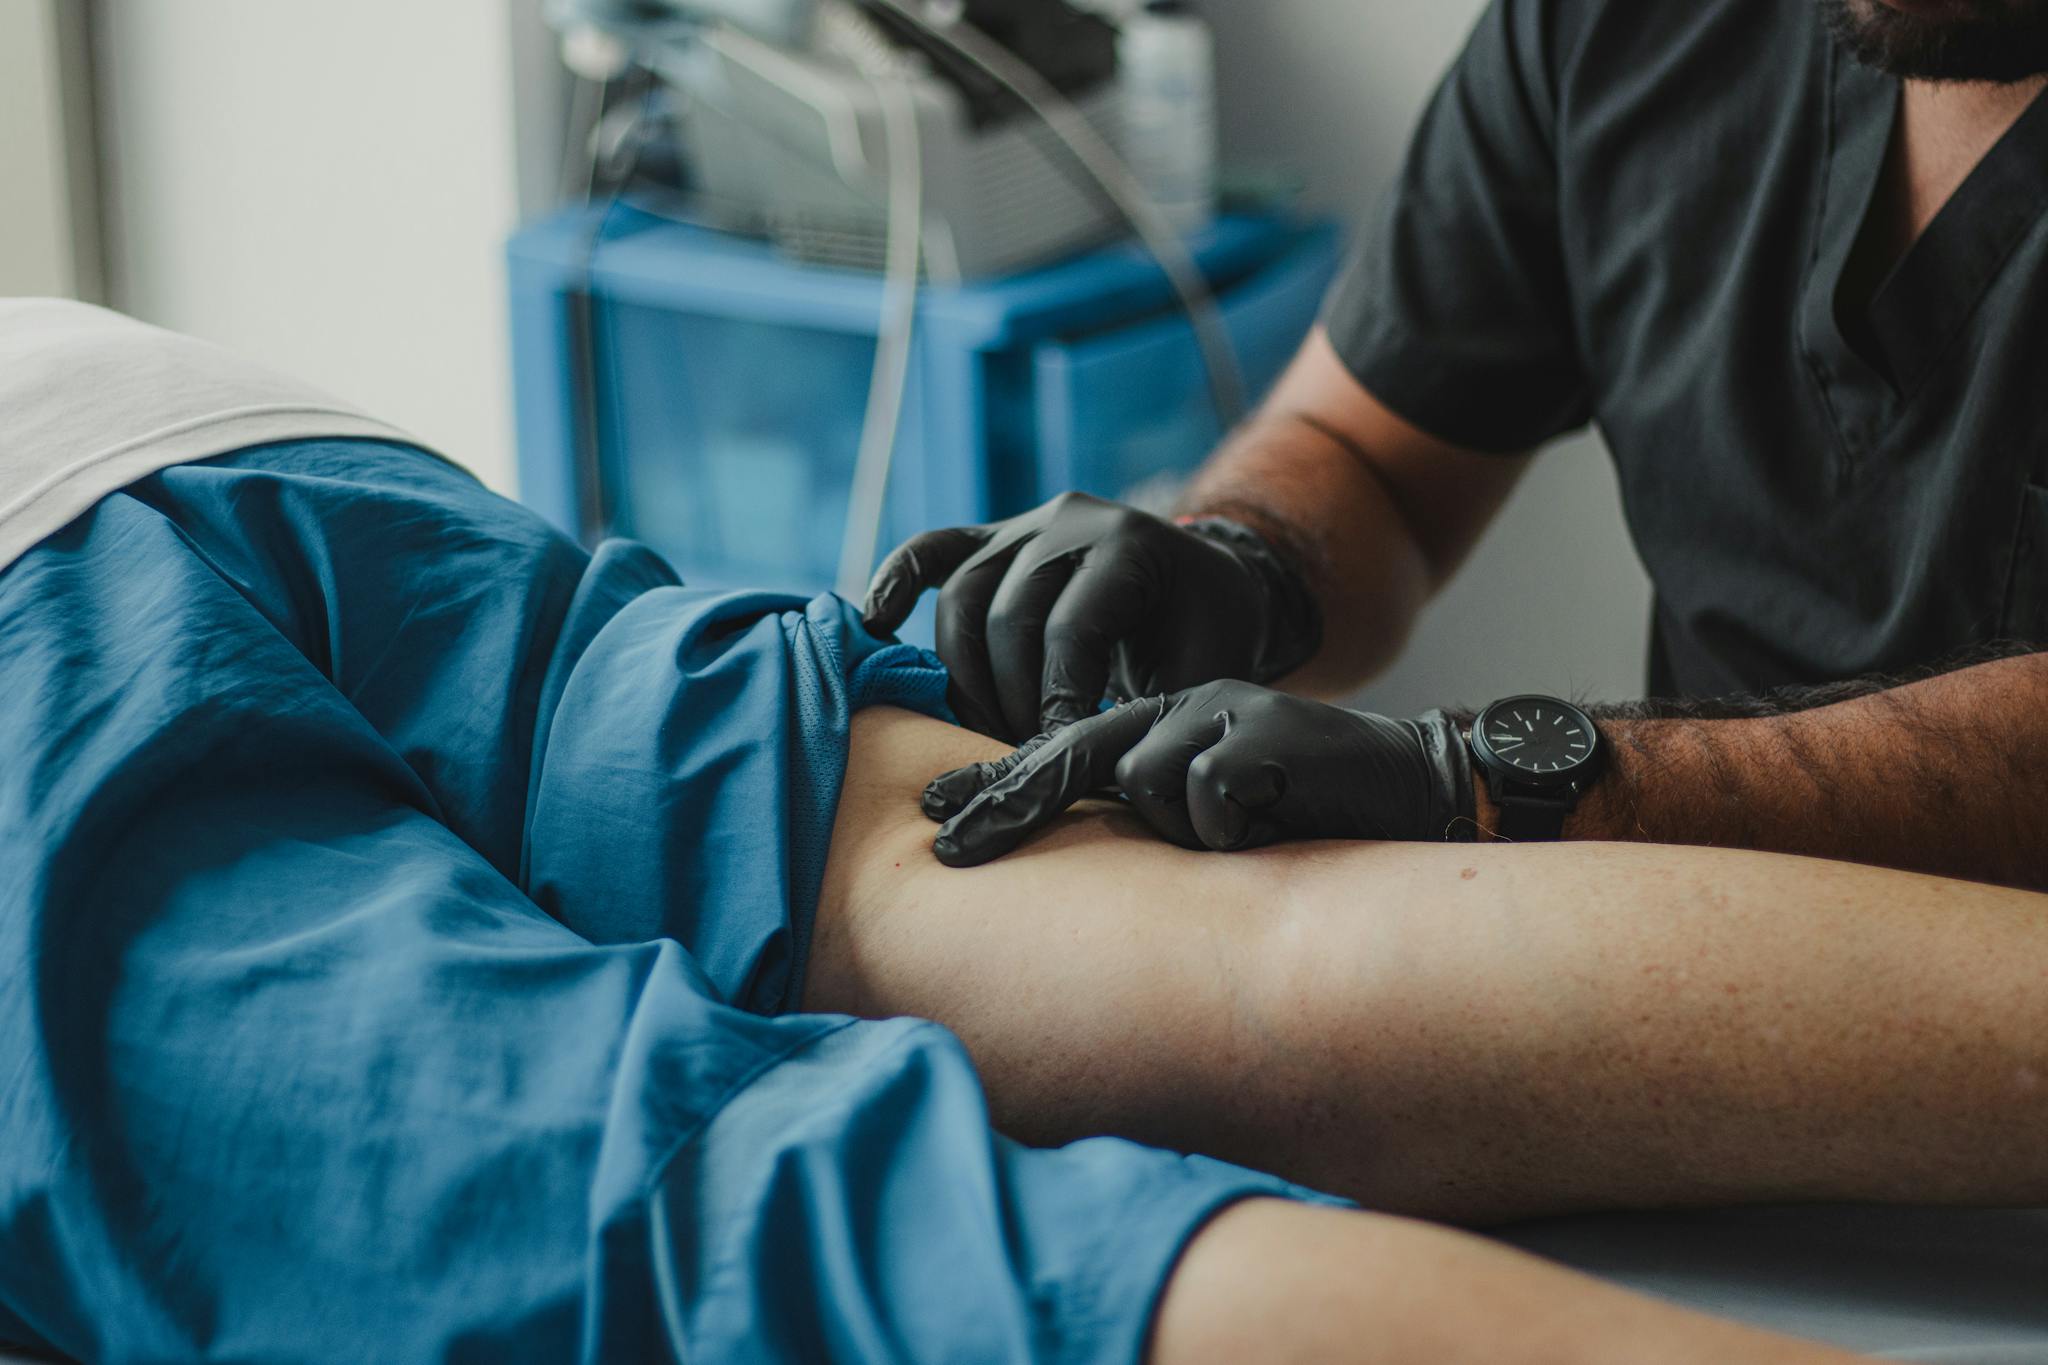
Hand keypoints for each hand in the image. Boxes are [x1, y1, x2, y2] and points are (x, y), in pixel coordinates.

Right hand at [861, 493, 1321, 742]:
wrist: (1206, 581)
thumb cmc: (1210, 634)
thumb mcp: (1205, 669)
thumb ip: (1153, 710)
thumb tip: (1096, 770)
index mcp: (1128, 544)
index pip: (1070, 626)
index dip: (1058, 698)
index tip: (1058, 752)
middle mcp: (1068, 521)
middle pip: (1007, 615)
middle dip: (1010, 698)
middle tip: (1024, 753)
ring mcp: (1023, 525)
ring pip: (962, 597)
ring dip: (963, 676)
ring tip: (984, 732)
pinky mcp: (990, 536)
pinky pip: (931, 550)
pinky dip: (896, 581)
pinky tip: (874, 623)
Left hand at [919, 680, 1476, 866]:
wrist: (1407, 784)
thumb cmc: (1300, 811)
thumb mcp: (1209, 808)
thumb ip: (1145, 815)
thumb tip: (1062, 852)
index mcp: (1161, 720)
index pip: (1060, 748)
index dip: (997, 785)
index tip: (933, 818)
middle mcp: (1180, 707)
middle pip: (1073, 754)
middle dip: (1008, 806)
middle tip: (946, 850)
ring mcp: (1222, 714)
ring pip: (1145, 785)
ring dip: (1185, 829)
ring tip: (1244, 833)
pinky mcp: (1263, 733)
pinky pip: (1207, 796)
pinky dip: (1231, 824)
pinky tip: (1271, 819)